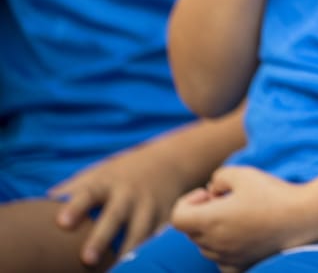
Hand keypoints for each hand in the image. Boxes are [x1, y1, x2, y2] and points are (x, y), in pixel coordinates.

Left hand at [48, 139, 195, 265]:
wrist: (170, 161)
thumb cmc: (122, 173)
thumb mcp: (99, 173)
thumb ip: (73, 190)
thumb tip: (40, 208)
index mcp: (107, 183)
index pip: (89, 193)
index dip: (75, 207)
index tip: (62, 223)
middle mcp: (129, 194)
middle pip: (114, 216)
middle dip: (101, 237)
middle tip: (87, 259)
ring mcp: (149, 206)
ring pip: (140, 232)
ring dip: (128, 251)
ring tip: (118, 269)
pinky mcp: (166, 218)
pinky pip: (157, 238)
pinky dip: (150, 253)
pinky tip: (141, 266)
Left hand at [172, 166, 315, 269]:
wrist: (304, 219)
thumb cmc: (273, 194)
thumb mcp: (243, 173)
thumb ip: (218, 177)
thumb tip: (213, 190)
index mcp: (210, 220)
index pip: (177, 217)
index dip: (188, 201)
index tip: (210, 194)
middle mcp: (214, 244)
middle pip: (191, 230)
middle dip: (203, 213)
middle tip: (229, 200)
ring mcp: (226, 258)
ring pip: (205, 245)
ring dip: (213, 230)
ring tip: (240, 216)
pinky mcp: (240, 267)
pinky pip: (221, 260)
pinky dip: (225, 249)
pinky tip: (244, 236)